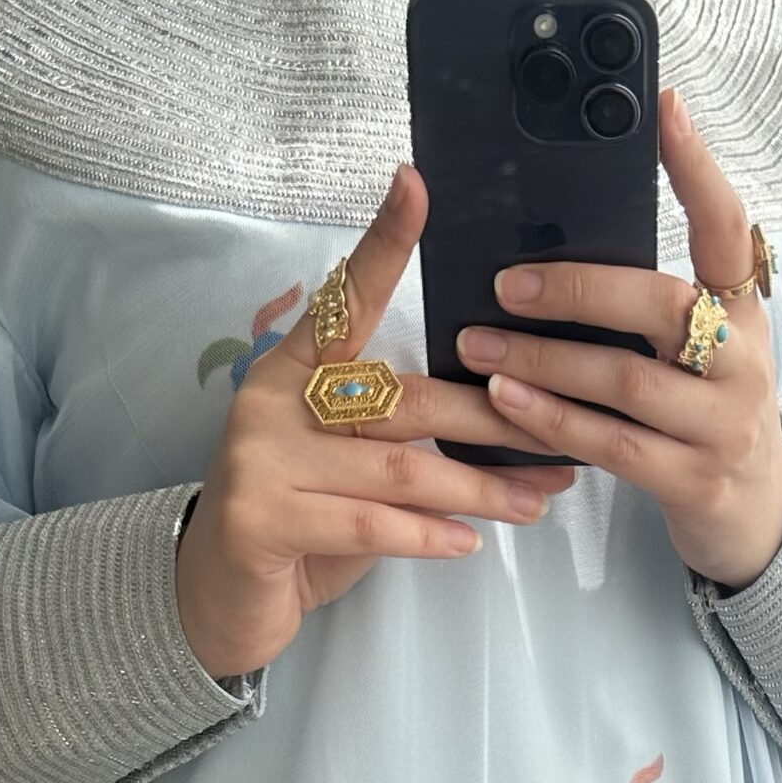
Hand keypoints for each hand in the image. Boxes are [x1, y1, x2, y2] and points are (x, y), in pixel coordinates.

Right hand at [175, 164, 576, 683]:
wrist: (220, 597)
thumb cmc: (302, 523)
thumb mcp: (348, 466)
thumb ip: (398, 435)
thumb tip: (506, 416)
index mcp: (295, 369)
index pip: (347, 298)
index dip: (382, 243)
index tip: (416, 185)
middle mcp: (273, 401)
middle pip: (404, 398)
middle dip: (491, 419)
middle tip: (561, 434)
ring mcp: (261, 459)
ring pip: (399, 467)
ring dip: (478, 486)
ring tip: (536, 499)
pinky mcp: (262, 519)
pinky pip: (368, 523)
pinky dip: (426, 534)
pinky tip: (468, 542)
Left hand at [454, 90, 781, 594]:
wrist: (756, 510)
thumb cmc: (706, 410)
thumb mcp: (701, 346)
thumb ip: (650, 304)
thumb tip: (554, 245)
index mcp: (742, 311)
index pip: (726, 227)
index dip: (697, 167)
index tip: (662, 107)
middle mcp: (742, 362)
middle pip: (662, 308)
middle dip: (578, 291)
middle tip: (505, 284)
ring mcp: (721, 425)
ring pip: (626, 383)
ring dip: (544, 363)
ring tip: (480, 348)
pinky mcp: (693, 481)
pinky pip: (613, 446)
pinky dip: (553, 422)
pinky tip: (506, 404)